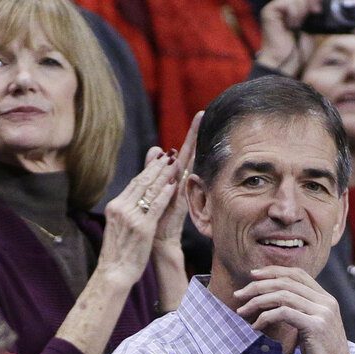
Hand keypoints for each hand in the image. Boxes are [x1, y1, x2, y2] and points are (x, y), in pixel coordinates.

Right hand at [98, 147, 181, 289]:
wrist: (114, 272)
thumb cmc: (119, 252)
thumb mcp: (119, 227)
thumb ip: (126, 210)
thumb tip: (132, 198)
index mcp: (114, 207)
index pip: (133, 183)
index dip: (148, 170)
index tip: (158, 158)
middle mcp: (121, 208)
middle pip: (141, 182)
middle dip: (156, 167)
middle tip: (168, 153)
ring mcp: (131, 217)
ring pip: (149, 191)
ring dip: (163, 175)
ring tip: (174, 163)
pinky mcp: (142, 228)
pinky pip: (155, 206)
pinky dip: (164, 194)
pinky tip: (173, 184)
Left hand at [153, 111, 202, 249]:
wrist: (158, 241)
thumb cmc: (156, 218)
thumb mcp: (152, 190)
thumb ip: (152, 170)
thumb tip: (156, 149)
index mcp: (173, 178)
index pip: (182, 152)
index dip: (190, 135)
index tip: (198, 115)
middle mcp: (180, 181)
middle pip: (189, 153)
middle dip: (195, 134)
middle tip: (202, 112)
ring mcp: (182, 190)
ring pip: (189, 163)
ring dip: (194, 144)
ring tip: (200, 124)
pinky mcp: (180, 200)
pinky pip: (184, 180)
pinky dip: (188, 167)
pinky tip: (190, 153)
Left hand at [234, 266, 354, 353]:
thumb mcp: (312, 329)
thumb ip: (301, 312)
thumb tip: (274, 303)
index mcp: (326, 299)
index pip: (298, 274)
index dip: (273, 271)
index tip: (253, 276)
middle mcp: (327, 302)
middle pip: (287, 282)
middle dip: (258, 286)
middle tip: (239, 295)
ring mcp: (323, 313)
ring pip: (283, 295)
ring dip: (257, 301)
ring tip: (242, 311)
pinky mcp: (316, 326)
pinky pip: (284, 312)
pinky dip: (265, 317)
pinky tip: (256, 326)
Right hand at [257, 0, 319, 75]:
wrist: (286, 63)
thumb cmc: (297, 51)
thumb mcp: (311, 28)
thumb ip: (312, 13)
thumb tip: (318, 3)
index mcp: (291, 9)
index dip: (312, 1)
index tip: (317, 10)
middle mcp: (282, 6)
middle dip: (309, 3)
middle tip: (312, 15)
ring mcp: (275, 8)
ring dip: (300, 12)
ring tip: (296, 26)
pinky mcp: (269, 11)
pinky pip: (286, 3)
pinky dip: (293, 14)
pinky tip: (290, 26)